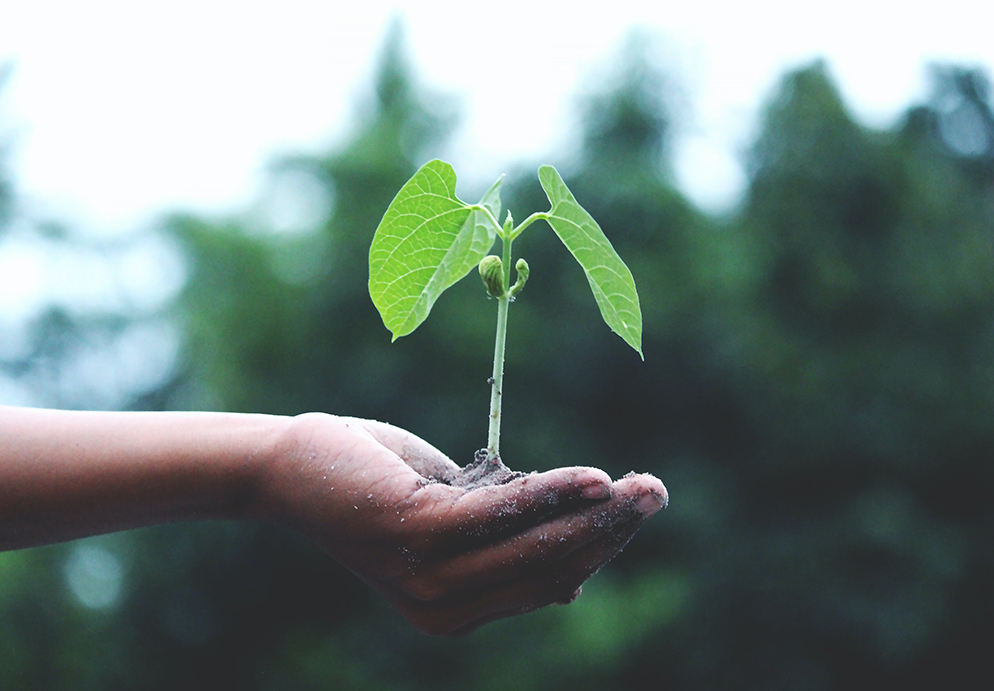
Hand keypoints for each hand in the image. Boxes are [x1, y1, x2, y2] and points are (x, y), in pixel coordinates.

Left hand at [265, 413, 667, 634]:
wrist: (295, 468)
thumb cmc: (377, 485)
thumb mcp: (451, 516)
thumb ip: (504, 541)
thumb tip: (574, 576)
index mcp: (457, 609)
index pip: (547, 582)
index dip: (598, 548)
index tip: (634, 510)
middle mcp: (446, 607)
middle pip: (550, 568)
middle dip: (610, 531)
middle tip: (656, 492)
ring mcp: (431, 577)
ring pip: (535, 545)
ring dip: (595, 514)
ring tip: (640, 486)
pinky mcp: (418, 535)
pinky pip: (502, 515)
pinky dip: (552, 495)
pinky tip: (593, 478)